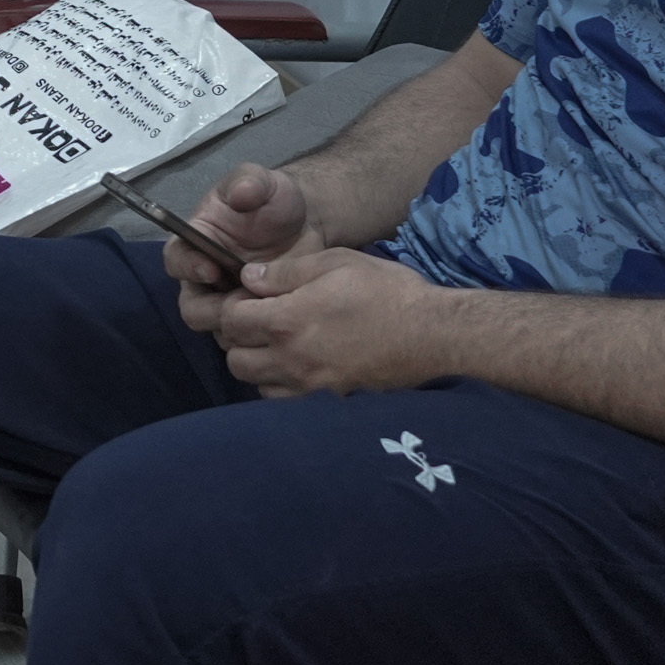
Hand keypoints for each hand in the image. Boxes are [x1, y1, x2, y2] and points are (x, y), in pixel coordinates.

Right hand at [171, 161, 323, 336]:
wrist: (308, 224)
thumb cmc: (275, 201)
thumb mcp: (264, 183)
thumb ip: (250, 182)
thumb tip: (241, 193)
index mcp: (195, 241)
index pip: (175, 259)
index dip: (188, 268)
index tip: (213, 269)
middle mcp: (204, 277)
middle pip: (191, 306)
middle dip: (212, 310)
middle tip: (243, 303)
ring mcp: (228, 301)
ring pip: (217, 329)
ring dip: (238, 327)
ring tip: (268, 311)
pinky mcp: (253, 318)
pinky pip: (246, 339)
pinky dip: (260, 337)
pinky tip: (283, 320)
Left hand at [214, 247, 449, 396]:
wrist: (435, 335)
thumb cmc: (387, 291)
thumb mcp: (336, 263)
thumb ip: (285, 272)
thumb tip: (248, 277)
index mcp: (287, 320)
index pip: (229, 321)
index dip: (232, 306)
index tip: (250, 297)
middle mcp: (291, 358)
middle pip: (235, 358)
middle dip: (239, 338)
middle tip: (260, 321)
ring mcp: (310, 385)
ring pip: (256, 383)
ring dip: (257, 363)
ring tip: (278, 343)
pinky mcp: (330, 401)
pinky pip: (285, 400)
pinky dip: (280, 384)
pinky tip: (298, 364)